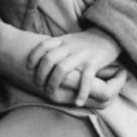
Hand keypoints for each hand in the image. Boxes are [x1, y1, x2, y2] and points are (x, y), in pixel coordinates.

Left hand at [0, 12, 125, 108]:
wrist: (109, 34)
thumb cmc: (86, 41)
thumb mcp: (69, 39)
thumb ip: (56, 46)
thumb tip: (39, 57)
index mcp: (63, 40)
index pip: (43, 46)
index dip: (33, 56)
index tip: (28, 67)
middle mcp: (70, 46)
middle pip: (49, 59)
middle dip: (41, 75)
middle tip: (39, 85)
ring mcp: (82, 55)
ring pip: (62, 69)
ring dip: (54, 83)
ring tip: (51, 93)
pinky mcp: (94, 63)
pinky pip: (85, 79)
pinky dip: (81, 92)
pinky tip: (77, 102)